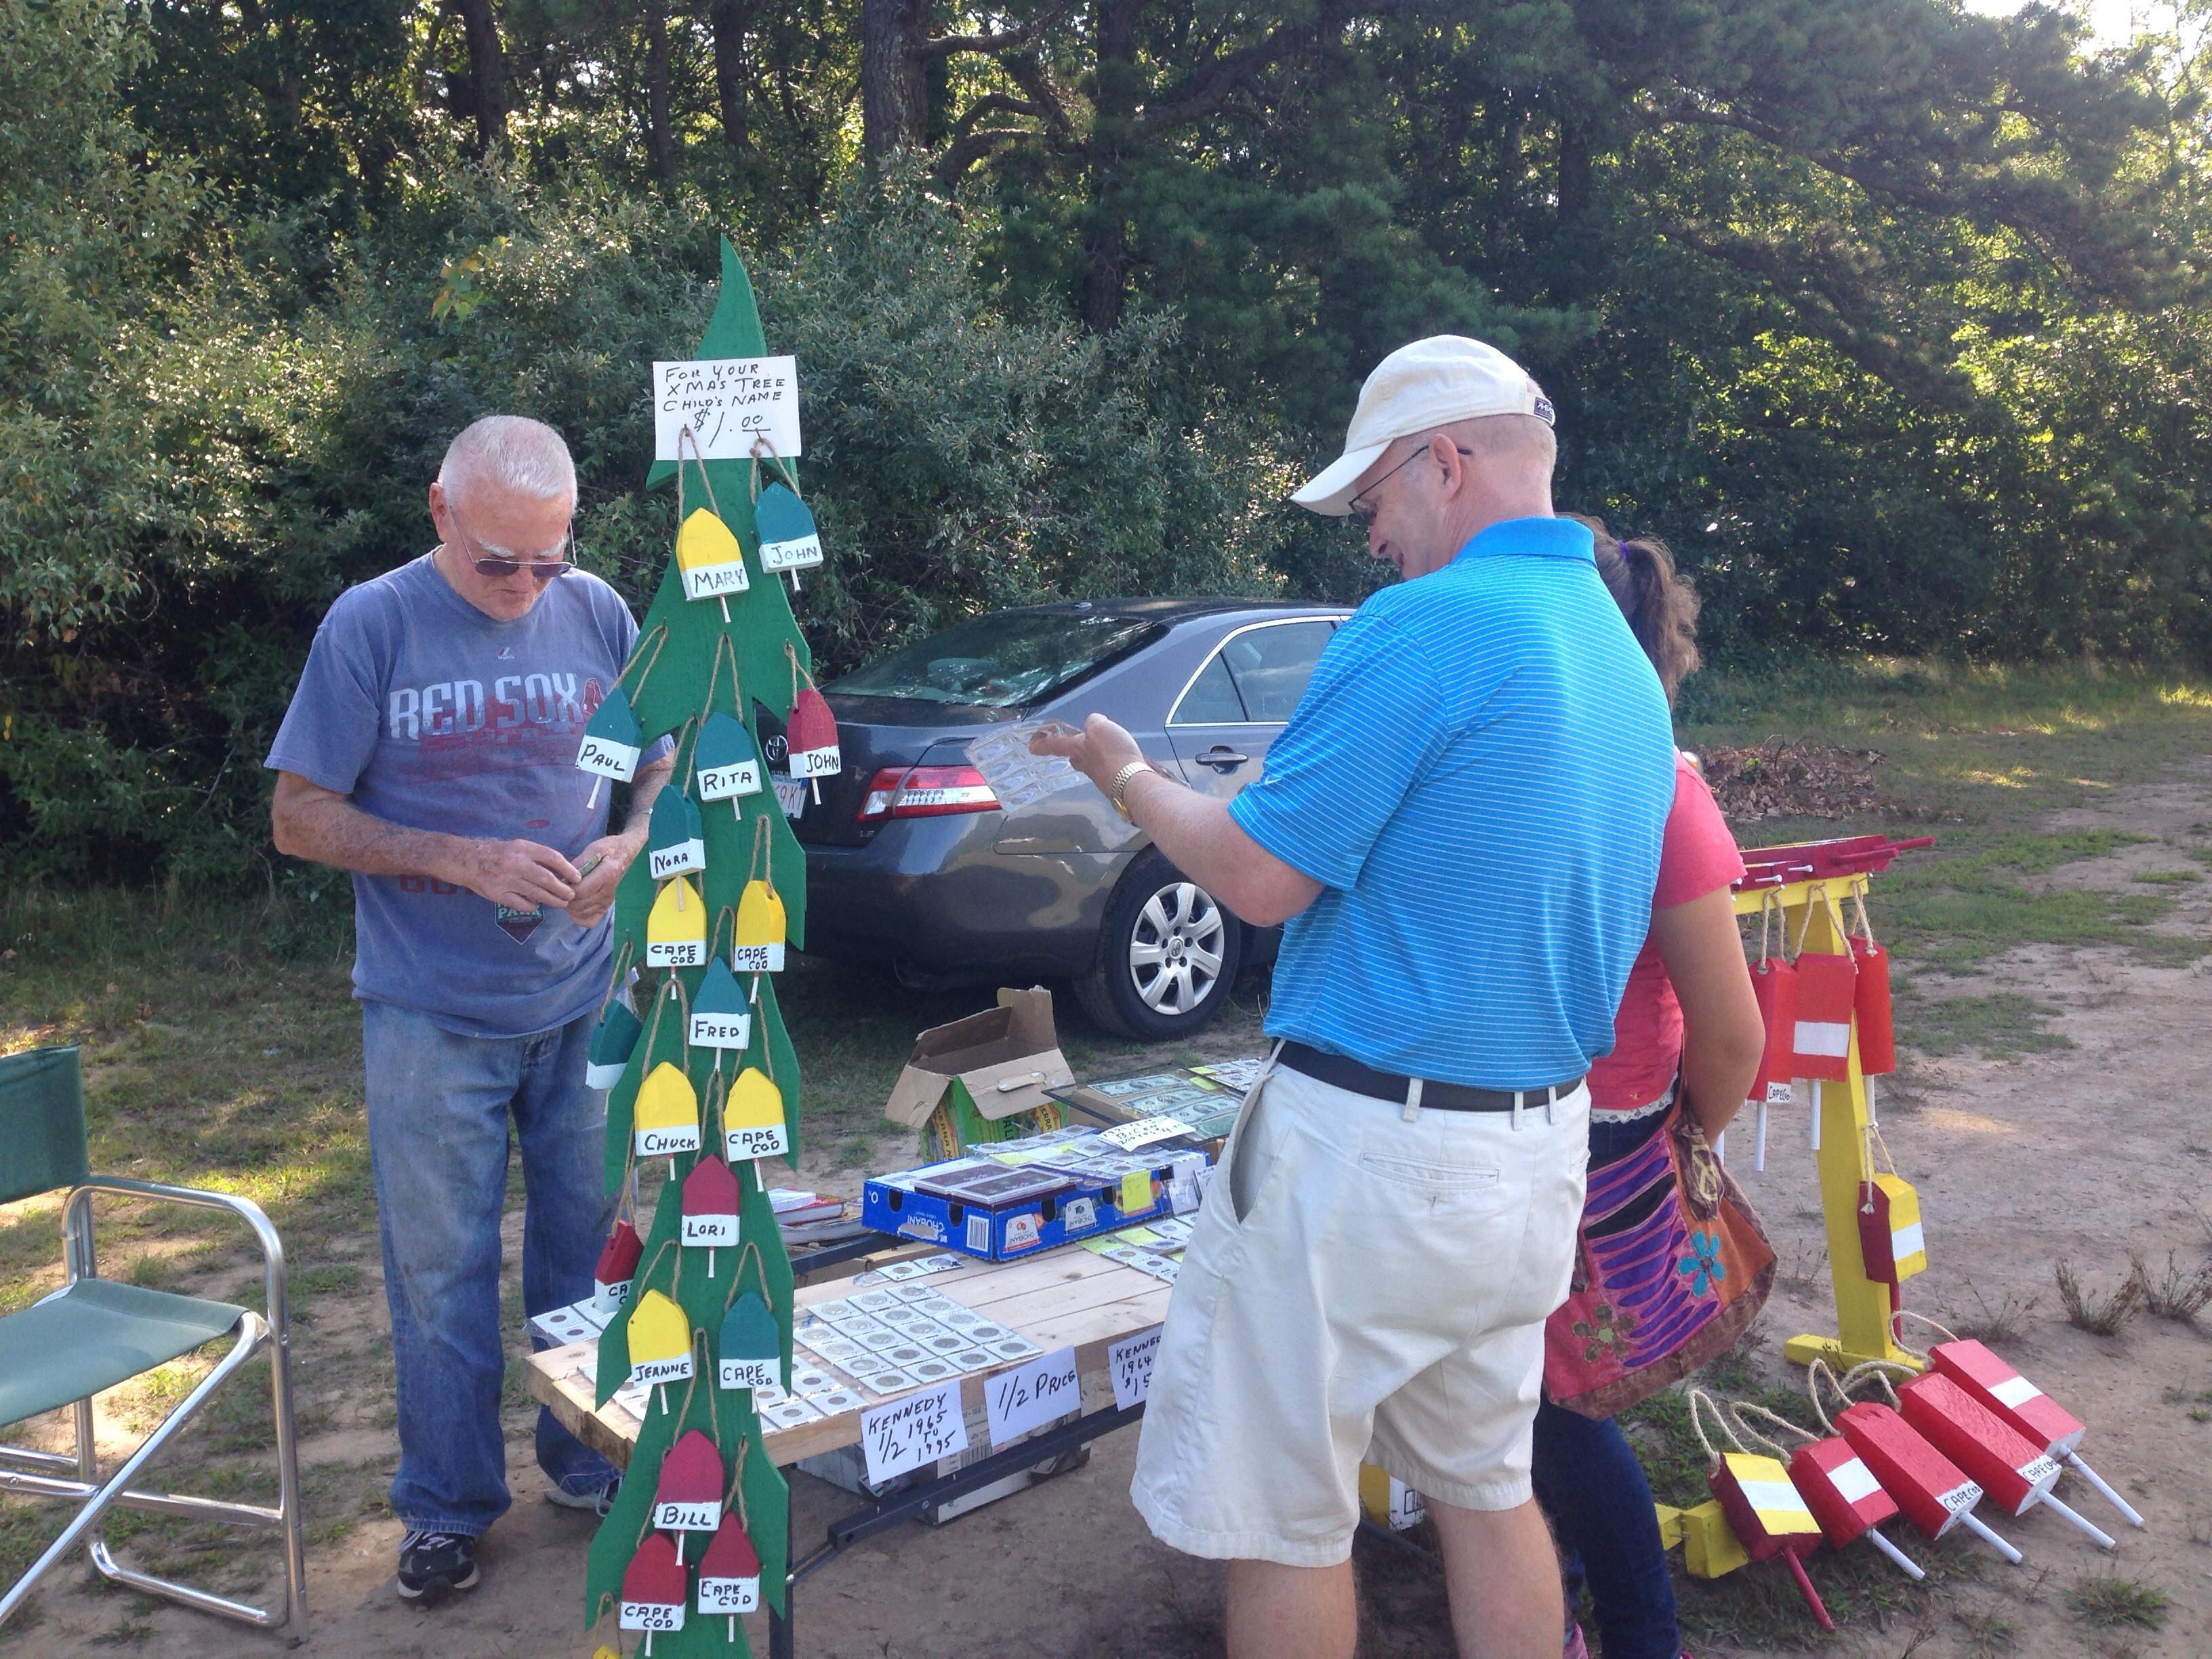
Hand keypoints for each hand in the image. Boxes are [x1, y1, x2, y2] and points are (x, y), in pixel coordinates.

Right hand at [459, 838, 580, 910]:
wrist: (468, 860)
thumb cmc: (498, 853)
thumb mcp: (518, 846)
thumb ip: (537, 856)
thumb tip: (561, 869)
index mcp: (524, 849)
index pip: (552, 857)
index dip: (568, 869)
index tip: (577, 878)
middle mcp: (517, 864)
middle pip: (547, 879)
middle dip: (563, 889)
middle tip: (571, 894)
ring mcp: (508, 880)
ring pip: (537, 894)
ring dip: (553, 900)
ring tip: (562, 903)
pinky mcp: (499, 894)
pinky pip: (521, 904)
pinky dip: (532, 906)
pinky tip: (537, 906)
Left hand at [565, 832, 637, 926]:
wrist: (626, 854)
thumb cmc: (609, 849)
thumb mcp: (594, 848)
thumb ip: (580, 863)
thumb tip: (566, 878)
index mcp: (606, 875)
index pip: (580, 891)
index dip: (566, 888)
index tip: (562, 881)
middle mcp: (608, 892)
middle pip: (579, 905)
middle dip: (566, 898)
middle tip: (563, 888)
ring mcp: (608, 902)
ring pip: (582, 914)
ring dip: (570, 906)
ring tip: (569, 894)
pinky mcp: (606, 907)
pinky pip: (589, 921)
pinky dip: (579, 916)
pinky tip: (576, 905)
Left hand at [1030, 713, 1144, 798]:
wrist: (1131, 782)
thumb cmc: (1112, 753)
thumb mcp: (1100, 727)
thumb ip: (1094, 722)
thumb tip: (1094, 723)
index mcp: (1077, 749)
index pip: (1056, 744)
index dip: (1043, 744)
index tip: (1031, 748)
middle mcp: (1085, 765)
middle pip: (1075, 758)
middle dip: (1077, 752)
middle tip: (1082, 746)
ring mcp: (1099, 777)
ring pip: (1093, 764)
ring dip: (1097, 758)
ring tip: (1110, 751)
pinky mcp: (1113, 784)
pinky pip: (1109, 770)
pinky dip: (1113, 765)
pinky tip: (1123, 762)